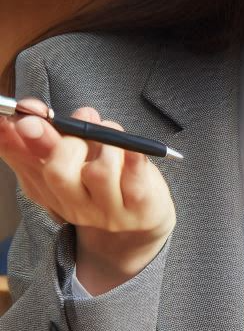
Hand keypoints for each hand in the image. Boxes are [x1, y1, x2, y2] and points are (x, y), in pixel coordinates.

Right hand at [0, 99, 175, 293]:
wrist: (142, 217)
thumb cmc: (105, 180)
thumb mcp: (72, 159)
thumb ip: (49, 138)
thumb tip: (28, 113)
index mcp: (48, 189)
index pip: (22, 159)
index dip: (14, 136)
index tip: (21, 117)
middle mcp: (73, 205)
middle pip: (58, 172)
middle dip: (72, 142)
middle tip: (85, 134)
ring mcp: (107, 211)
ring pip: (100, 172)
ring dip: (110, 145)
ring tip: (116, 144)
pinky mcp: (139, 207)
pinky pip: (135, 178)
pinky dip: (135, 158)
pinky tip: (135, 149)